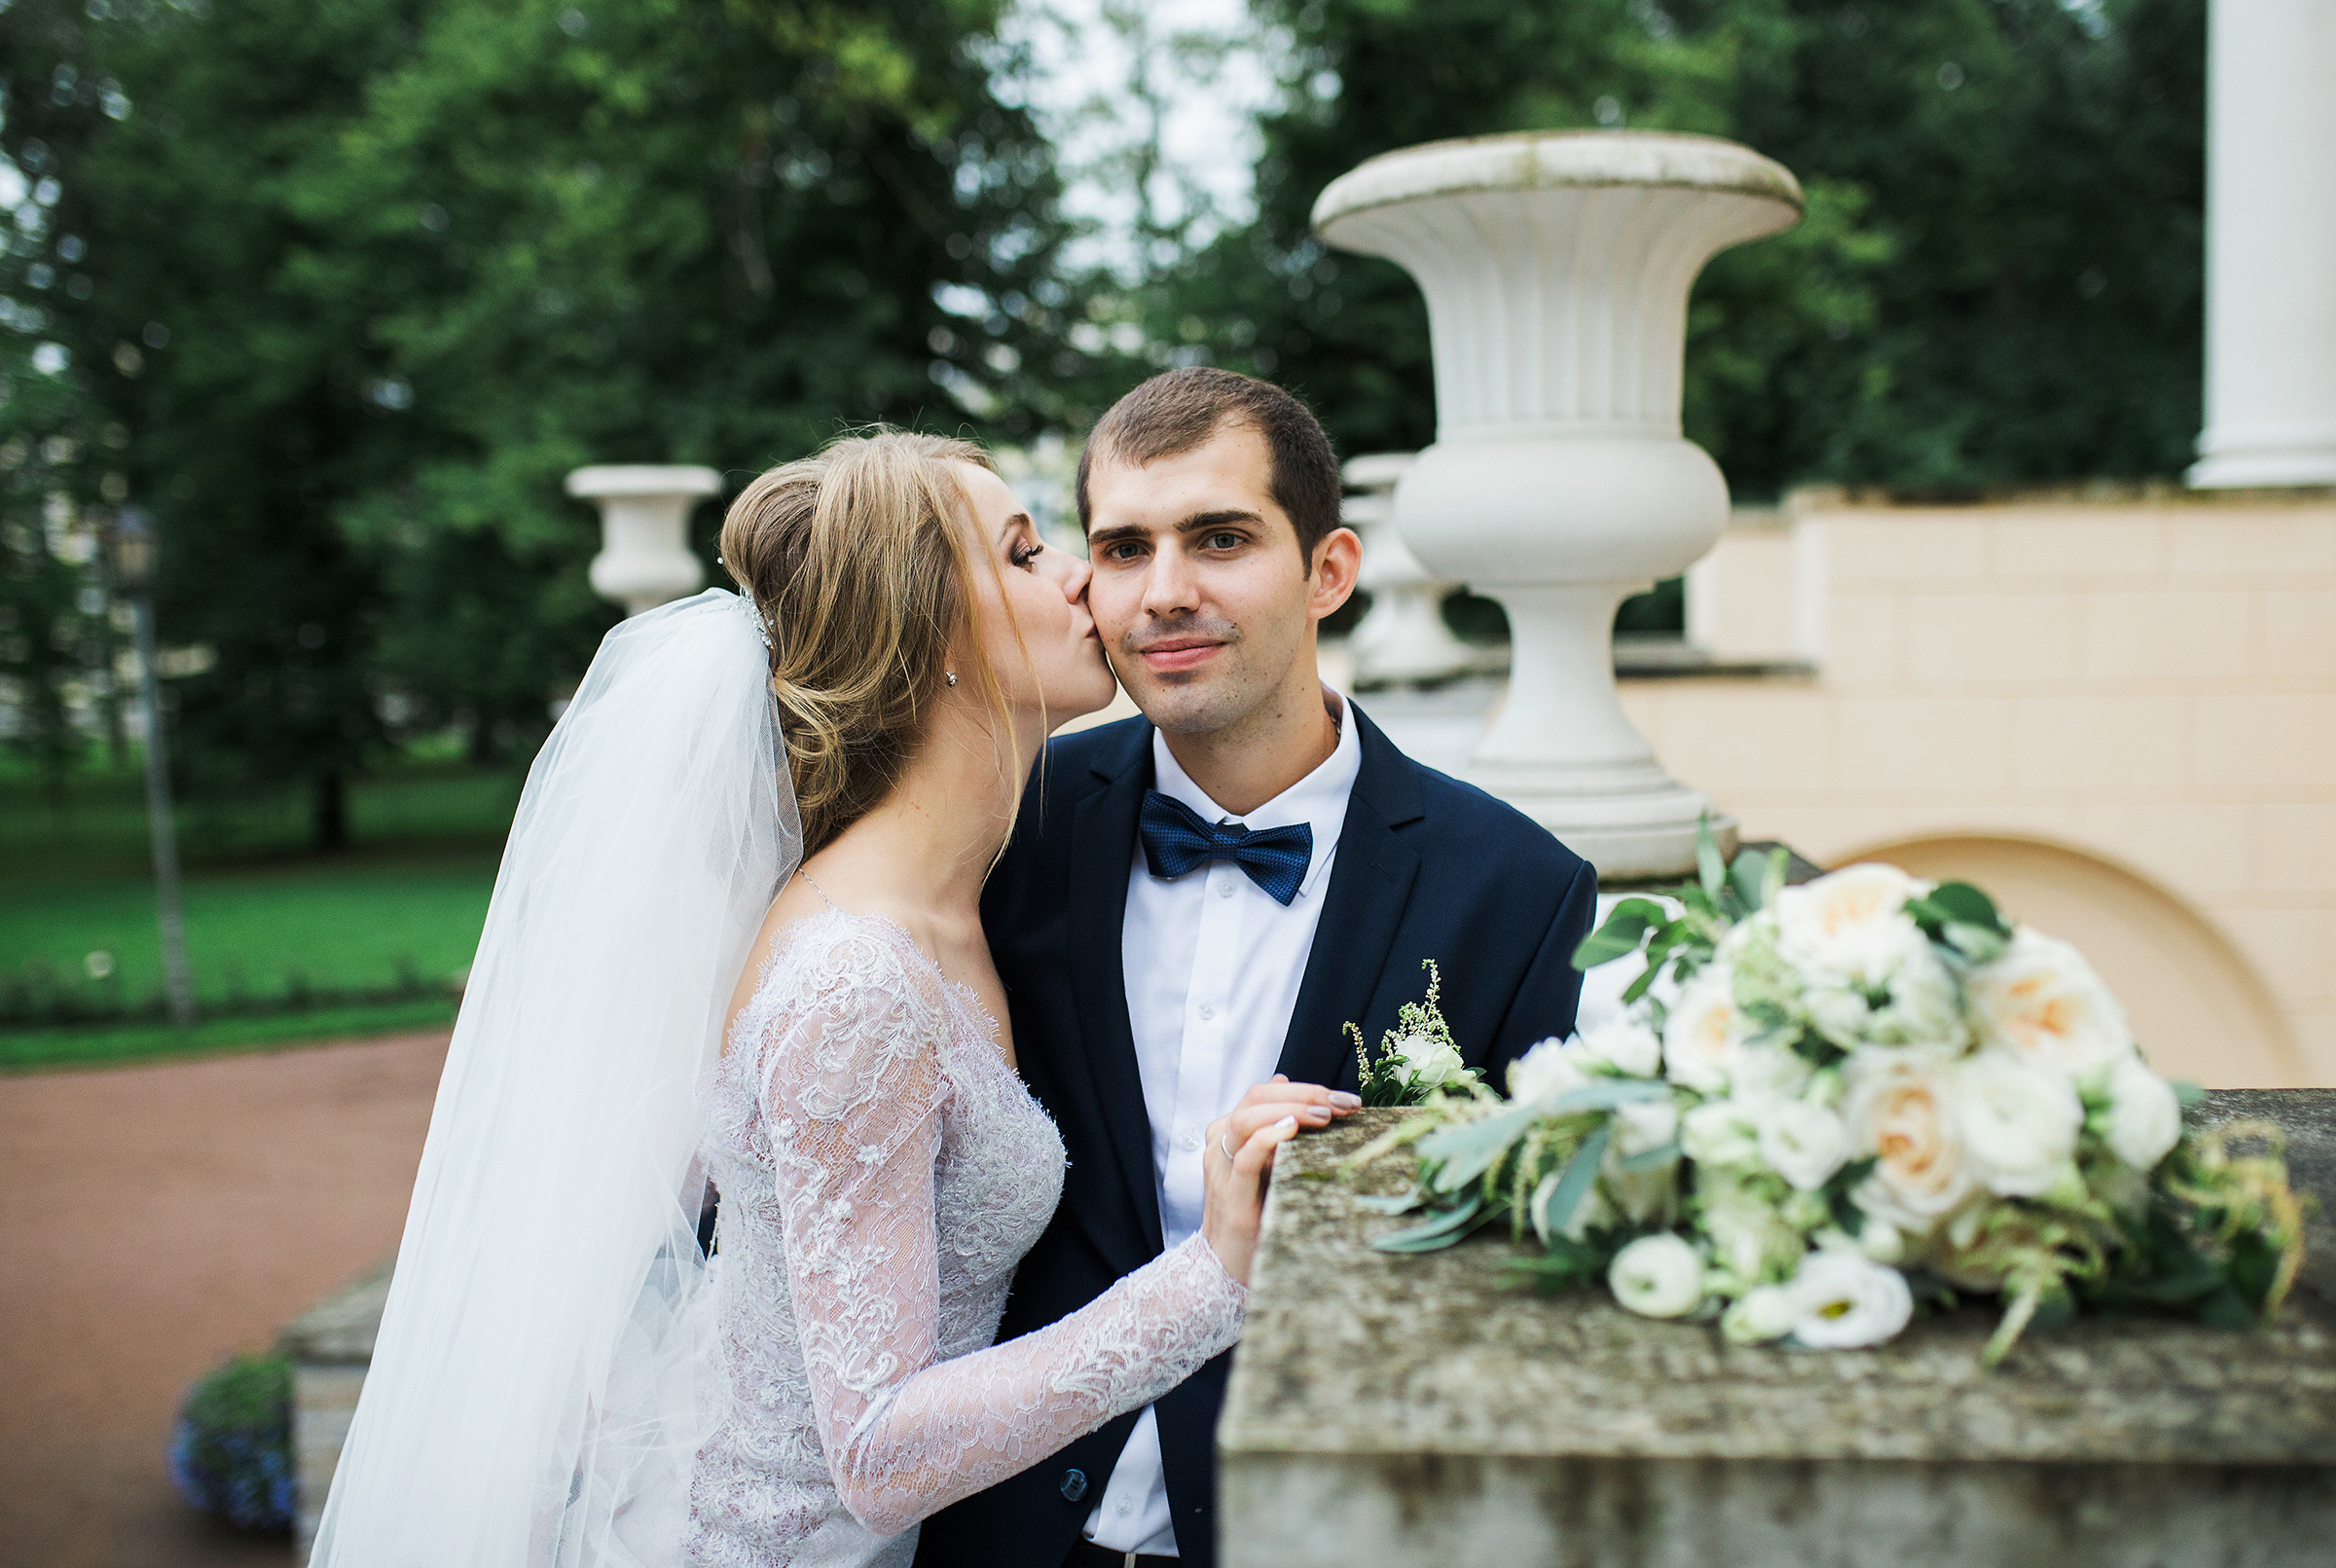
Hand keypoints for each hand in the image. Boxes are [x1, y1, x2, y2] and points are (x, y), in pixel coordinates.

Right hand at [1199, 1077, 1362, 1285]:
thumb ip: (1272, 1124)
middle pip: (1256, 1098)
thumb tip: (1283, 1080)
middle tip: (1342, 1103)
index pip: (1264, 1092)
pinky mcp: (1232, 1197)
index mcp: (1230, 1132)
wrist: (1228, 1264)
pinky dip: (1267, 1137)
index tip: (1347, 1098)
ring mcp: (1223, 1169)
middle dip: (1305, 1094)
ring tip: (1325, 1115)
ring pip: (1247, 1120)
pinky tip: (1291, 1130)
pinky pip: (1245, 1158)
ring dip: (1290, 1110)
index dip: (1306, 1088)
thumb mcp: (1265, 1163)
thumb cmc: (1255, 1211)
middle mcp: (1222, 1144)